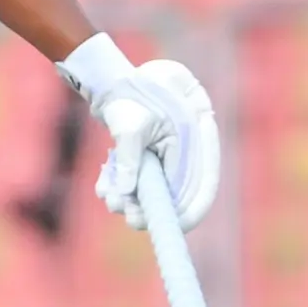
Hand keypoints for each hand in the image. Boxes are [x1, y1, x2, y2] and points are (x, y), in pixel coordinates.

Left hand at [56, 35, 220, 230]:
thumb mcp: (129, 125)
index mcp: (195, 139)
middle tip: (126, 214)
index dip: (189, 211)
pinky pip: (141, 183)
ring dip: (131, 200)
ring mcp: (169, 157)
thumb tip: (126, 194)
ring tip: (108, 196)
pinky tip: (104, 185)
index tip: (168, 227)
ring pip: (155, 192)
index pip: (203, 185)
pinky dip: (123, 188)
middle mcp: (188, 151)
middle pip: (177, 194)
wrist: (115, 79)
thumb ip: (129, 159)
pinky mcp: (151, 159)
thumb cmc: (128, 94)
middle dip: (150, 208)